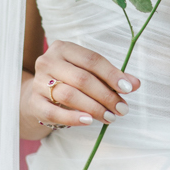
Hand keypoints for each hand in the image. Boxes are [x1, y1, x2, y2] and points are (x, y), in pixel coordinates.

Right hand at [20, 40, 139, 138]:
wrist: (39, 94)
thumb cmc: (69, 80)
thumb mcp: (89, 73)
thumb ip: (111, 76)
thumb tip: (136, 83)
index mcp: (63, 48)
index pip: (92, 59)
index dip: (112, 74)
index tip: (128, 89)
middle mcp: (48, 61)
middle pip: (82, 78)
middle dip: (106, 95)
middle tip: (122, 109)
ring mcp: (38, 82)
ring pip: (69, 95)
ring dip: (93, 108)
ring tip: (110, 117)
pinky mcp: (34, 102)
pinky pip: (53, 112)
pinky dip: (72, 117)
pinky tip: (89, 121)